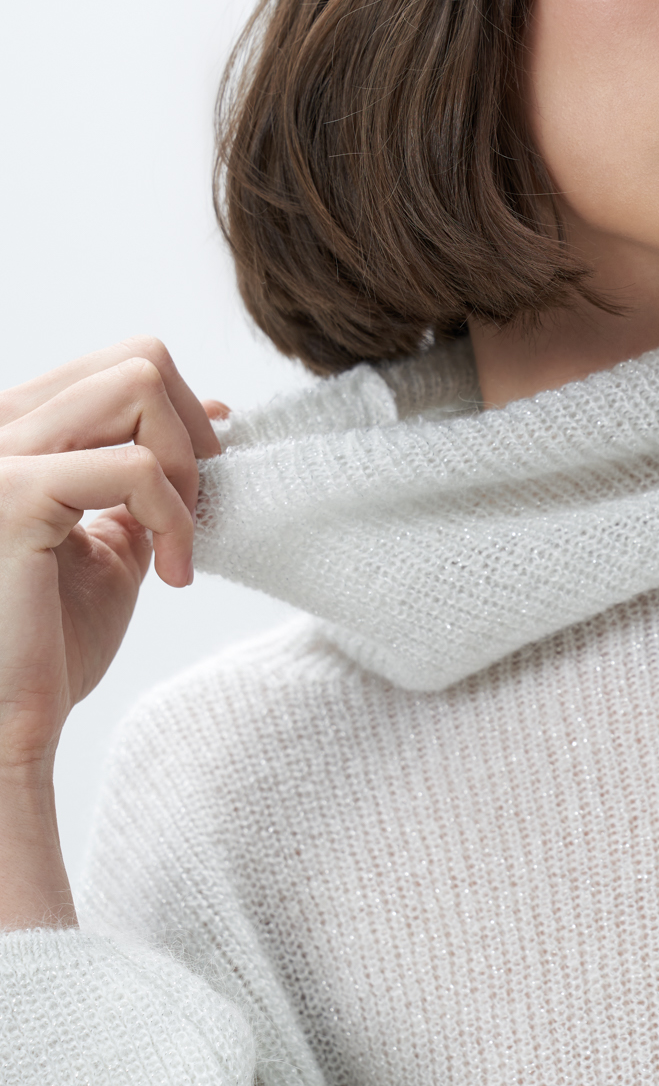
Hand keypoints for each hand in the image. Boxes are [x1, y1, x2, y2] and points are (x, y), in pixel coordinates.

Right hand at [0, 339, 222, 927]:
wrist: (8, 725)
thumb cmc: (48, 648)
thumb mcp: (111, 546)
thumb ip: (145, 484)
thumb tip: (211, 415)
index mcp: (16, 435)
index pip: (120, 366)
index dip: (186, 415)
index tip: (208, 483)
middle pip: (137, 360)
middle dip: (194, 437)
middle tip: (197, 516)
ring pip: (138, 386)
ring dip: (186, 470)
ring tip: (179, 546)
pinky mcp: (14, 494)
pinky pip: (135, 467)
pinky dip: (176, 518)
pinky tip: (171, 578)